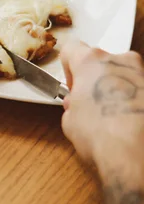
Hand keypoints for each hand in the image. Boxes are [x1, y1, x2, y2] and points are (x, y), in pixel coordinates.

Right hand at [61, 41, 143, 165]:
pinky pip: (140, 90)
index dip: (68, 68)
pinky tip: (130, 123)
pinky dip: (134, 101)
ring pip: (125, 75)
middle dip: (95, 80)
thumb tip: (76, 108)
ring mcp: (142, 74)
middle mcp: (120, 60)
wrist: (136, 154)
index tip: (72, 86)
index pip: (71, 49)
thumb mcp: (70, 122)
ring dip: (117, 90)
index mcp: (91, 61)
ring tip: (113, 118)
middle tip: (91, 105)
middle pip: (102, 61)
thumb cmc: (102, 135)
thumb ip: (71, 107)